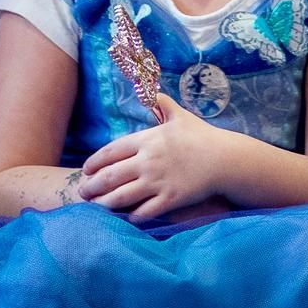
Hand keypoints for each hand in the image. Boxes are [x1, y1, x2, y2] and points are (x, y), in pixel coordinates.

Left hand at [78, 98, 228, 218]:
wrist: (224, 158)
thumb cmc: (201, 136)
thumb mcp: (179, 115)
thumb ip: (162, 103)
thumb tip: (151, 90)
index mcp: (147, 140)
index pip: (111, 151)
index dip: (94, 162)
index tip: (85, 170)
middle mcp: (148, 161)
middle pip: (110, 176)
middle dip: (92, 186)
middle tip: (82, 192)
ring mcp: (158, 181)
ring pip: (121, 196)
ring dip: (104, 203)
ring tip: (96, 207)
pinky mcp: (170, 199)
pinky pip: (144, 211)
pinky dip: (131, 216)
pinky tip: (126, 217)